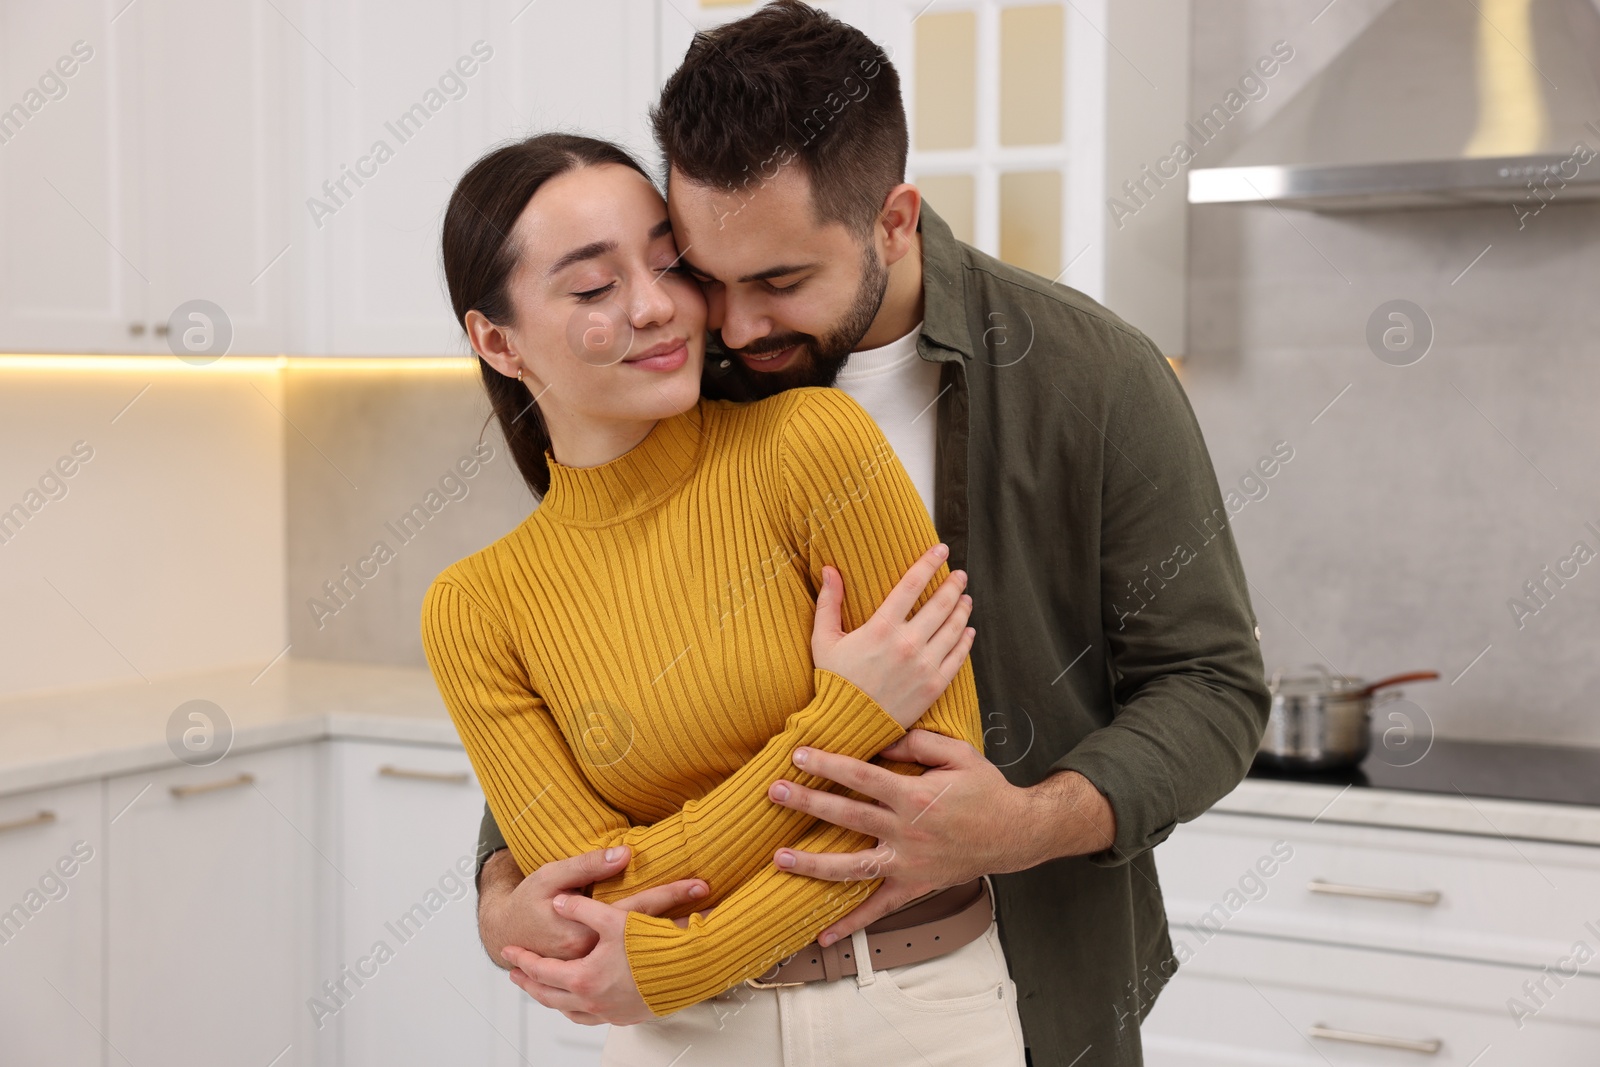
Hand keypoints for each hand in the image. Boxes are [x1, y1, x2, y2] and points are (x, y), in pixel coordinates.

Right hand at [479, 845, 707, 966]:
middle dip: (683, 926)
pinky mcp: (591, 977)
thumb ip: (586, 866)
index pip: (638, 909)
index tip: (700, 885)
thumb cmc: (528, 902)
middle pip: (646, 939)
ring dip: (672, 948)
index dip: (671, 895)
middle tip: (717, 910)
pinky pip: (628, 974)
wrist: (505, 934)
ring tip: (706, 936)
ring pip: (640, 962)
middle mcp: (591, 957)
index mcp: (584, 932)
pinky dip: (652, 965)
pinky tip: (672, 955)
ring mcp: (592, 972)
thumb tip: (624, 854)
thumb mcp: (551, 876)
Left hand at [503, 893, 653, 1025]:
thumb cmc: (653, 947)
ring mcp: (609, 1012)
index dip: (522, 960)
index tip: (509, 953)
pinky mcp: (626, 1016)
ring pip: (568, 1010)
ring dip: (552, 999)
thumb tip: (560, 901)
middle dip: (529, 983)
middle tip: (516, 975)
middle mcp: (592, 1000)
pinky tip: (580, 1002)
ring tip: (544, 989)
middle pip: (549, 995)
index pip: (541, 970)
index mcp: (583, 978)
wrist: (688, 969)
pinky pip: (590, 1018)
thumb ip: (581, 907)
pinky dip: (577, 1009)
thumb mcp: (613, 918)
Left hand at [766, 730, 1114, 945]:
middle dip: (807, 803)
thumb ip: (918, 743)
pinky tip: (823, 933)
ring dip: (813, 864)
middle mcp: (906, 832)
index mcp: (914, 796)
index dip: (828, 764)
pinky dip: (850, 923)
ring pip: (852, 867)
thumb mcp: (958, 754)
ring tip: (780, 859)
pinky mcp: (913, 887)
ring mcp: (908, 864)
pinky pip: (877, 909)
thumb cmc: (986, 790)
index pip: (861, 776)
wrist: (1016, 833)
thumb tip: (879, 741)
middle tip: (774, 793)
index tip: (799, 755)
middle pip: (847, 816)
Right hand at [811, 544, 974, 728]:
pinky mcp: (934, 685)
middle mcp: (907, 644)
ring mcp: (924, 665)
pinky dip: (966, 640)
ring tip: (966, 598)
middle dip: (953, 585)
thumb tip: (828, 569)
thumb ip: (829, 602)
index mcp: (881, 628)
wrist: (848, 724)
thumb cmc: (835, 681)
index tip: (942, 550)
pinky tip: (968, 630)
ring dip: (963, 609)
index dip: (929, 563)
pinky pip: (958, 657)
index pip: (912, 585)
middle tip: (960, 574)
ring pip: (954, 628)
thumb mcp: (823, 639)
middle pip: (941, 604)